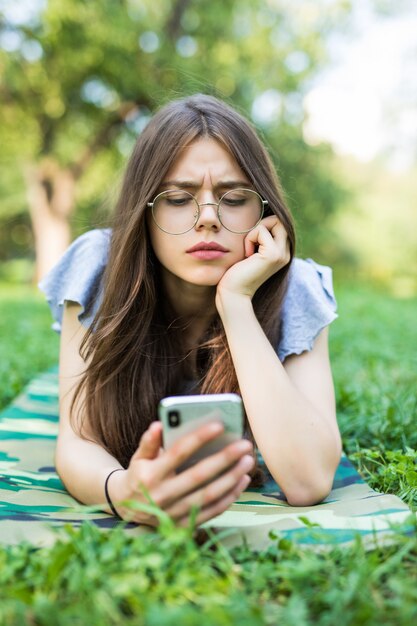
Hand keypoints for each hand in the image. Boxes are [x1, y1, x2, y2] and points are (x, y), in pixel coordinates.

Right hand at [107, 421, 253, 526]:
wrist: (127, 509)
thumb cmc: (139, 474)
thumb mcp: (138, 457)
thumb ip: (149, 441)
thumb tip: (158, 425)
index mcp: (150, 475)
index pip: (178, 453)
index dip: (198, 439)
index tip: (219, 425)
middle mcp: (162, 496)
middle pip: (199, 475)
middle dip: (225, 459)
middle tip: (245, 444)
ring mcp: (173, 513)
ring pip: (209, 495)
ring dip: (232, 478)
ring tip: (248, 462)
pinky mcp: (183, 526)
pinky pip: (211, 512)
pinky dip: (229, 497)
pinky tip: (242, 481)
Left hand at [217, 216, 289, 300]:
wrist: (234, 293)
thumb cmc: (236, 273)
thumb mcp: (250, 251)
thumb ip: (259, 238)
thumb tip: (259, 215)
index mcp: (282, 253)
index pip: (280, 224)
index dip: (264, 225)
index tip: (251, 240)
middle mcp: (286, 253)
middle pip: (280, 219)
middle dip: (262, 224)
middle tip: (250, 240)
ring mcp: (282, 254)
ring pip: (274, 221)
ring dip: (255, 231)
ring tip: (248, 248)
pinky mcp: (273, 254)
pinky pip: (261, 230)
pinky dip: (250, 238)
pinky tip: (246, 254)